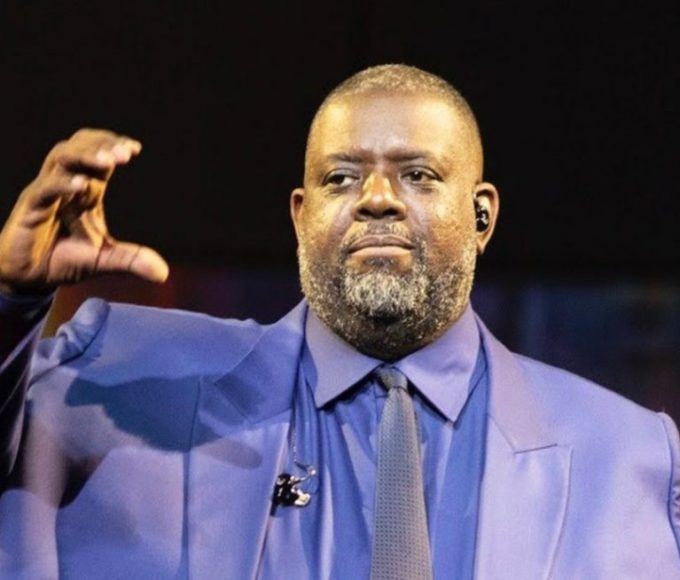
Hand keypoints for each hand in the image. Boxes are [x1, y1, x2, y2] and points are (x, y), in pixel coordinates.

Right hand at [0, 129, 168, 295]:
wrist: (30, 280)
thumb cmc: (64, 260)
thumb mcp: (104, 260)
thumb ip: (132, 260)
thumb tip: (163, 273)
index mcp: (85, 191)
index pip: (98, 156)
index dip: (113, 146)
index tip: (135, 148)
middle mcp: (65, 185)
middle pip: (79, 147)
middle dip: (102, 145)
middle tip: (126, 152)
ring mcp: (46, 193)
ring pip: (61, 158)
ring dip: (86, 156)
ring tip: (109, 160)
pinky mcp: (30, 208)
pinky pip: (45, 189)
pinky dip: (63, 184)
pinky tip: (83, 185)